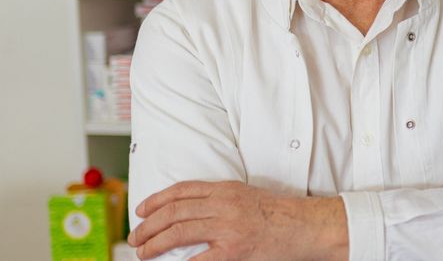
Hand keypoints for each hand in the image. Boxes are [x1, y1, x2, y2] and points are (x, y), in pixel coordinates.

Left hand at [128, 181, 346, 260]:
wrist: (306, 226)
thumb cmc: (280, 214)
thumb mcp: (248, 196)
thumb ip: (221, 201)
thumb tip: (191, 213)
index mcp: (226, 189)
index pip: (182, 190)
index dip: (156, 200)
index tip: (141, 211)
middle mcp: (224, 205)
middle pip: (173, 211)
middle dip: (148, 225)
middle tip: (135, 237)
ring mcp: (227, 228)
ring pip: (177, 232)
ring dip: (154, 244)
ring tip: (143, 252)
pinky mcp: (233, 250)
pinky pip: (196, 259)